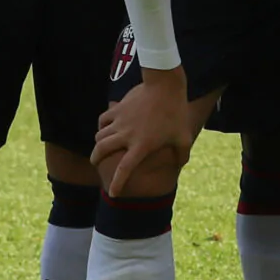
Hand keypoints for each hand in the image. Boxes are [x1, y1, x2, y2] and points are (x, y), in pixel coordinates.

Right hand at [91, 67, 193, 194]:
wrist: (165, 85)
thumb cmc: (176, 112)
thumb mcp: (184, 136)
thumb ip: (181, 154)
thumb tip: (180, 165)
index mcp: (142, 145)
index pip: (125, 169)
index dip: (117, 183)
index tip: (113, 194)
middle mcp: (126, 135)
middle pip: (101, 151)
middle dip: (96, 160)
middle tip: (96, 164)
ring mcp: (120, 121)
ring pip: (99, 136)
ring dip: (98, 144)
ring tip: (100, 148)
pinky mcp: (117, 109)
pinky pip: (102, 120)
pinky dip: (101, 126)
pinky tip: (105, 128)